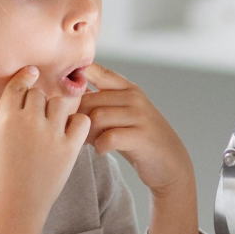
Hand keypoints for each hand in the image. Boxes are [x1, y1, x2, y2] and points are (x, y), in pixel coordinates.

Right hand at [0, 67, 90, 233]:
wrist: (12, 208)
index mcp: (6, 117)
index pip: (19, 84)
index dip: (25, 77)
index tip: (32, 73)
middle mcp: (31, 121)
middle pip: (39, 94)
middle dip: (36, 101)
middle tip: (33, 116)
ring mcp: (52, 134)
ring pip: (60, 104)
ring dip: (55, 110)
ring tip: (48, 124)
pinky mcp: (69, 149)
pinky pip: (82, 122)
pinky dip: (77, 123)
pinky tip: (67, 132)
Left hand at [78, 63, 201, 233]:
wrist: (170, 162)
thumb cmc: (137, 137)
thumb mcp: (123, 113)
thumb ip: (101, 101)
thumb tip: (65, 95)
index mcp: (127, 87)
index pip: (96, 71)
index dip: (76, 78)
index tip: (65, 95)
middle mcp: (134, 97)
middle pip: (89, 100)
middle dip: (78, 118)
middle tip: (77, 132)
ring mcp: (140, 116)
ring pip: (97, 118)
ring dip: (87, 133)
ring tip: (89, 142)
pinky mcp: (142, 136)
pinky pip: (109, 138)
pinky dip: (100, 146)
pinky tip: (102, 150)